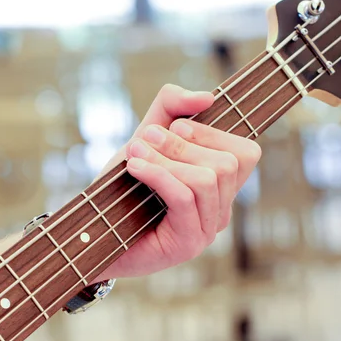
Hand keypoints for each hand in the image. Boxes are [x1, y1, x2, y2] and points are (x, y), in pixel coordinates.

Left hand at [96, 84, 261, 279]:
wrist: (93, 231)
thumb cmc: (123, 185)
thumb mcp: (147, 136)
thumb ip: (172, 107)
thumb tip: (207, 97)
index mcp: (220, 187)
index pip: (246, 154)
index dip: (214, 132)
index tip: (175, 126)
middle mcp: (220, 210)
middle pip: (227, 163)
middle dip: (183, 143)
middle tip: (146, 136)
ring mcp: (207, 230)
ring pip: (207, 179)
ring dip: (167, 158)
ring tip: (135, 152)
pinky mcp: (188, 243)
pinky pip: (183, 197)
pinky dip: (158, 174)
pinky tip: (134, 167)